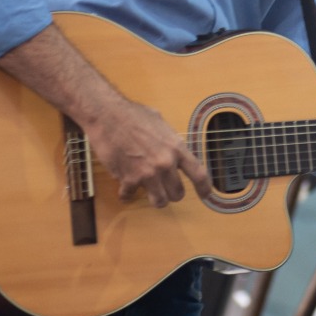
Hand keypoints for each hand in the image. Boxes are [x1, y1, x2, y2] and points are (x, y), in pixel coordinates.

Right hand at [85, 99, 212, 208]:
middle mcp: (165, 163)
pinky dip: (126, 194)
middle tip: (165, 189)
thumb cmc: (132, 114)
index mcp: (176, 147)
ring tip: (148, 192)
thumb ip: (169, 140)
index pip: (198, 173)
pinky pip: (130, 196)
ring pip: (159, 201)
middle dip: (172, 193)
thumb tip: (172, 146)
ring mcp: (148, 173)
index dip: (205, 188)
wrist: (108, 114)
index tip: (207, 195)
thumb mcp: (160, 123)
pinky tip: (124, 189)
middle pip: (178, 193)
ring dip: (154, 198)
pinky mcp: (129, 179)